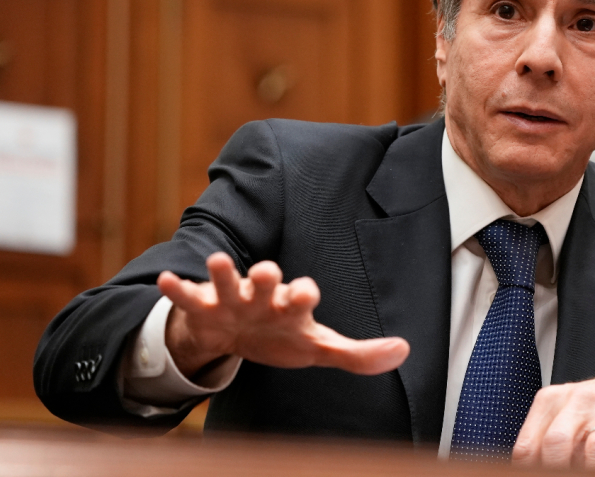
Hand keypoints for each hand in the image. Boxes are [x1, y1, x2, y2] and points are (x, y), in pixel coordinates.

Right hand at [157, 252, 409, 378]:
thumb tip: (404, 350)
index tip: (305, 293)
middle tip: (268, 272)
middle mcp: (264, 296)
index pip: (302, 294)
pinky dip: (179, 288)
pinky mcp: (204, 306)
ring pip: (229, 280)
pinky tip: (168, 280)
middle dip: (267, 275)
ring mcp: (233, 298)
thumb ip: (358, 355)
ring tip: (219, 261)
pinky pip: (190, 296)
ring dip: (225, 271)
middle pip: (267, 279)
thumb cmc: (284, 335)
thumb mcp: (319, 347)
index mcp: (292, 305)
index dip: (304, 293)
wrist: (237, 334)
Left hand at [513, 370, 594, 471]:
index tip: (536, 476)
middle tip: (566, 475)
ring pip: (594, 454)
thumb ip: (544, 439)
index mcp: (552, 399)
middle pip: (556, 444)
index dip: (530, 469)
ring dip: (593, 470)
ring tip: (594, 469)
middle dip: (558, 469)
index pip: (528, 445)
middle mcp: (579, 401)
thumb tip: (528, 468)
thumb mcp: (564, 413)